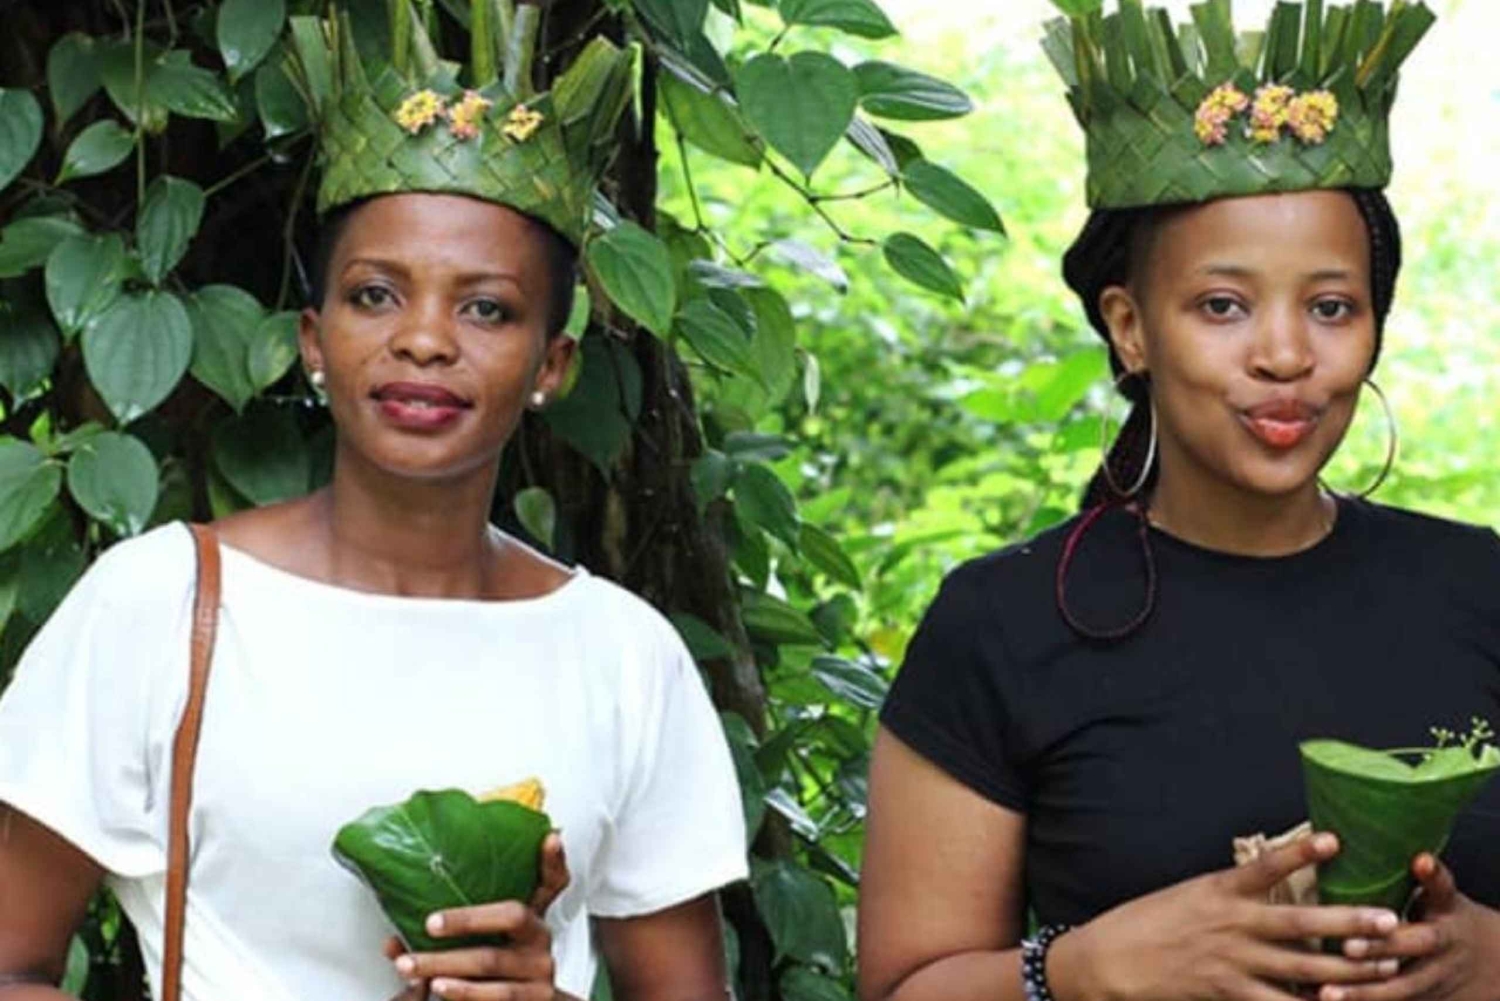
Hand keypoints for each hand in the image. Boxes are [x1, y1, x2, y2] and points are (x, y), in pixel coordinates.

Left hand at [385, 832, 570, 1000]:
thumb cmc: (501, 967)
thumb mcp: (487, 943)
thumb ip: (447, 933)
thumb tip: (393, 938)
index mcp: (534, 915)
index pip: (554, 879)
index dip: (554, 859)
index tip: (548, 840)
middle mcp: (541, 937)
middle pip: (511, 917)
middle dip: (465, 920)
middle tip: (428, 923)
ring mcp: (540, 971)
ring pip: (491, 961)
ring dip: (446, 963)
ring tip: (412, 964)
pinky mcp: (533, 1000)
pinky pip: (496, 995)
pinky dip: (464, 992)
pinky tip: (441, 988)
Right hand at [1049, 832, 1404, 1000]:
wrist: (1109, 962)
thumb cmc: (1147, 924)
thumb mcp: (1188, 895)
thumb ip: (1230, 894)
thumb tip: (1267, 885)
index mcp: (1219, 892)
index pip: (1265, 866)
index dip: (1300, 852)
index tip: (1334, 839)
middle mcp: (1231, 925)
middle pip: (1301, 924)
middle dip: (1350, 923)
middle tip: (1390, 920)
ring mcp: (1232, 963)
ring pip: (1302, 969)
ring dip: (1348, 971)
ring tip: (1384, 968)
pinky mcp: (1226, 994)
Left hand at [1318, 853, 1499, 1000]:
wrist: (1494, 967)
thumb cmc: (1447, 919)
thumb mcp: (1439, 896)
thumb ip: (1413, 877)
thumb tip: (1357, 839)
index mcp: (1446, 908)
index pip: (1443, 887)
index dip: (1432, 874)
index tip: (1419, 861)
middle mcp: (1443, 941)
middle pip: (1417, 943)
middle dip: (1383, 945)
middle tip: (1349, 947)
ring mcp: (1437, 975)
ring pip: (1402, 986)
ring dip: (1365, 991)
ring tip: (1328, 993)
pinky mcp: (1427, 999)